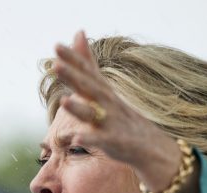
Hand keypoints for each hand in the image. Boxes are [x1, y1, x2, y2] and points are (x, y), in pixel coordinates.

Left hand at [52, 31, 182, 192]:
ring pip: (92, 115)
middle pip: (88, 88)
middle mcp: (106, 103)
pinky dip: (89, 140)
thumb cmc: (120, 114)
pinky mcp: (113, 142)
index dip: (73, 59)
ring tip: (63, 101)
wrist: (150, 145)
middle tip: (56, 65)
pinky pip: (99, 141)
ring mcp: (110, 122)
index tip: (56, 45)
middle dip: (73, 77)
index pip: (86, 71)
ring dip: (78, 109)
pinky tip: (76, 140)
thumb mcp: (104, 86)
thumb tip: (78, 33)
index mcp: (102, 90)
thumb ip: (88, 63)